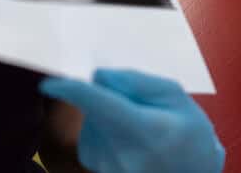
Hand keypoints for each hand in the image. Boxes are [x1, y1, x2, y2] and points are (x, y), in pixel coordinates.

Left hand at [39, 69, 224, 172]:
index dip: (74, 92)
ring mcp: (107, 165)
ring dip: (108, 110)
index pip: (102, 106)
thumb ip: (137, 81)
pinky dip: (104, 124)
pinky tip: (128, 136)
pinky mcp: (96, 166)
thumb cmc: (190, 134)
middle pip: (96, 107)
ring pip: (92, 116)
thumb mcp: (175, 96)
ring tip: (141, 125)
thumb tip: (98, 76)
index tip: (50, 84)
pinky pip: (91, 130)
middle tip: (142, 103)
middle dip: (110, 93)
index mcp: (145, 130)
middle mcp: (122, 154)